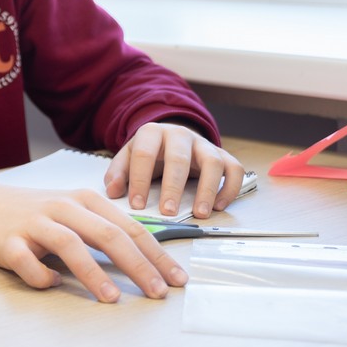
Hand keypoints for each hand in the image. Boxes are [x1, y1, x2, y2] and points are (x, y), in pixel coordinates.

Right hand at [0, 178, 187, 301]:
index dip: (157, 255)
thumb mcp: (73, 211)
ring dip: (94, 274)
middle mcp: (63, 208)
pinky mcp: (8, 242)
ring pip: (70, 246)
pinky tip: (50, 284)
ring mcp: (34, 224)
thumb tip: (148, 259)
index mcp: (84, 200)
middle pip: (107, 235)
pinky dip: (42, 277)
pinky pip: (28, 263)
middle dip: (137, 266)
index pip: (129, 228)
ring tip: (112, 298)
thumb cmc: (34, 213)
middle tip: (158, 293)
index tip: (177, 280)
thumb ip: (104, 228)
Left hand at [103, 122, 248, 218]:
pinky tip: (218, 206)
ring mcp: (204, 144)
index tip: (137, 205)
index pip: (144, 154)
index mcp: (152, 133)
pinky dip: (229, 188)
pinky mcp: (222, 154)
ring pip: (212, 162)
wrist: (171, 138)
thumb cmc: (149, 152)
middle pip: (179, 159)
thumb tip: (113, 191)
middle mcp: (180, 135)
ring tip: (199, 213)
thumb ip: (118, 173)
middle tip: (168, 212)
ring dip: (207, 189)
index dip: (140, 181)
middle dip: (173, 187)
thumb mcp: (127, 157)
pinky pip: (234, 169)